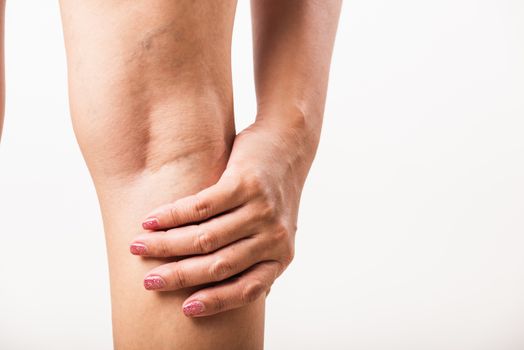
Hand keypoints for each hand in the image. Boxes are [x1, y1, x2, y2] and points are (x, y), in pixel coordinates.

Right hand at [129, 119, 316, 316]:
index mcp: (281, 255)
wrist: (290, 144)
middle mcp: (274, 236)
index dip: (216, 302)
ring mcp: (261, 210)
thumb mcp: (275, 230)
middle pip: (219, 265)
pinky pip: (202, 207)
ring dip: (166, 244)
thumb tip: (223, 289)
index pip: (248, 289)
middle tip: (149, 282)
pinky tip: (151, 220)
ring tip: (139, 247)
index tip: (185, 309)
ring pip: (205, 237)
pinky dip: (172, 215)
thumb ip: (254, 257)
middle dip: (179, 276)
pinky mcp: (246, 184)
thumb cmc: (273, 192)